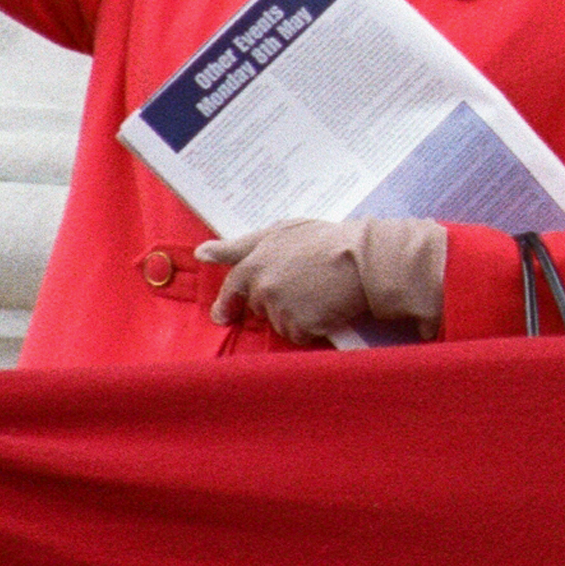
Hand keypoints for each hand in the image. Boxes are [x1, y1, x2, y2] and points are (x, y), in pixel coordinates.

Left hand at [201, 217, 447, 344]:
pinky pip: (299, 334)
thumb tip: (202, 252)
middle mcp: (261, 286)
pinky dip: (312, 327)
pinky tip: (326, 308)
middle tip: (303, 287)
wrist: (362, 260)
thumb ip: (239, 245)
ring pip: (278, 322)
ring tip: (319, 293)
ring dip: (295, 315)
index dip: (227, 301)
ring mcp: (279, 308)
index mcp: (254, 261)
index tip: (223, 315)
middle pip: (257, 306)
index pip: (232, 285)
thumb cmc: (327, 240)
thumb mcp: (282, 231)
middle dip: (274, 301)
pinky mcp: (298, 326)